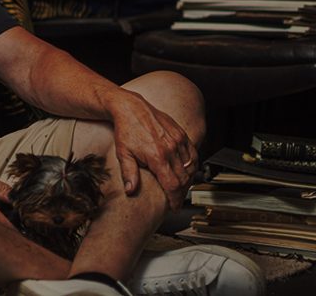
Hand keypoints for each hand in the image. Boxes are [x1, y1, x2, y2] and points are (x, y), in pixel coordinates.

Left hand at [109, 91, 197, 210]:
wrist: (131, 108)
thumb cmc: (126, 130)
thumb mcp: (123, 153)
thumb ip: (129, 173)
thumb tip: (130, 191)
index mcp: (157, 156)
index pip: (172, 185)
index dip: (175, 199)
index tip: (174, 207)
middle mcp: (171, 148)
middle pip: (183, 179)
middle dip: (180, 193)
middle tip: (175, 200)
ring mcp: (178, 140)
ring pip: (190, 168)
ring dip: (187, 180)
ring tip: (179, 188)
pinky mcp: (181, 134)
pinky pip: (193, 154)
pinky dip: (192, 165)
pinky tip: (186, 171)